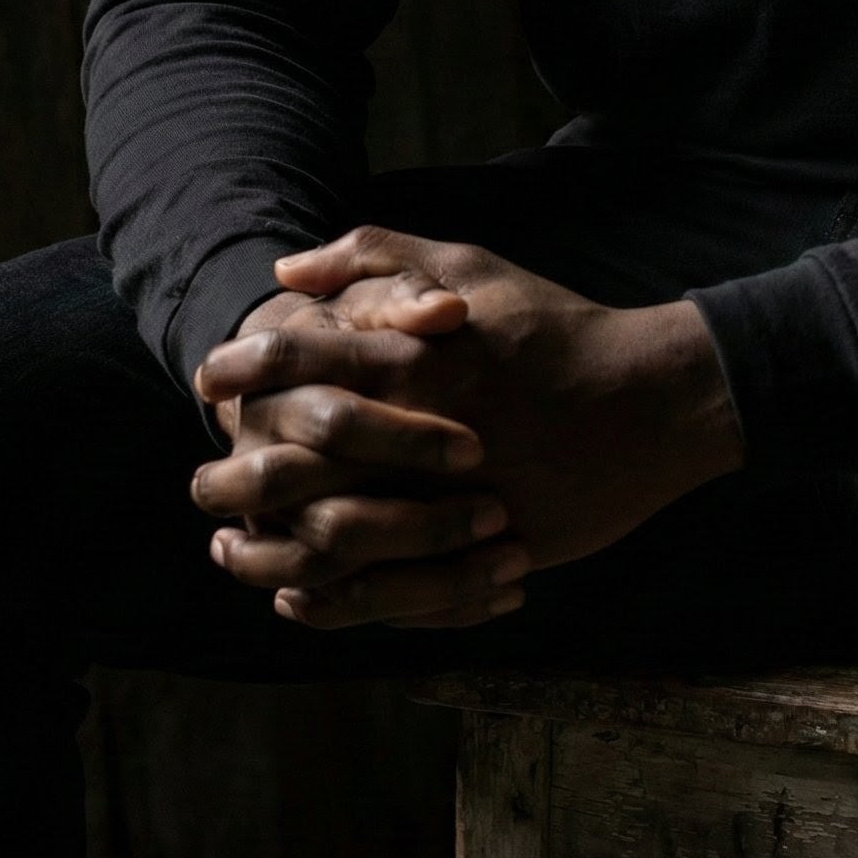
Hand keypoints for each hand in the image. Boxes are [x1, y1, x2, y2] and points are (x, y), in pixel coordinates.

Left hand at [192, 227, 742, 628]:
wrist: (653, 400)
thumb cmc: (558, 327)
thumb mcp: (472, 266)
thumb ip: (378, 258)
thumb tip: (290, 272)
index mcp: (413, 360)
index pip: (297, 362)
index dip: (242, 367)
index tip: (211, 377)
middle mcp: (421, 434)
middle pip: (294, 464)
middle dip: (231, 474)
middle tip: (204, 478)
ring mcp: (450, 501)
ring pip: (329, 544)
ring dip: (266, 551)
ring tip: (231, 545)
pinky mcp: (478, 555)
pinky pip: (386, 593)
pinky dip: (330, 600)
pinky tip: (296, 593)